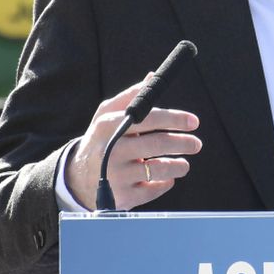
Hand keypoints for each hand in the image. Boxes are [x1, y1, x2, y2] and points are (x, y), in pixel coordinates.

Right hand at [66, 73, 201, 209]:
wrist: (77, 177)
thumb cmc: (101, 139)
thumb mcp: (106, 115)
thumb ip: (130, 97)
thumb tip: (152, 76)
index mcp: (109, 126)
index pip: (148, 118)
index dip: (174, 119)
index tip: (194, 121)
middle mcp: (111, 150)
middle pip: (157, 144)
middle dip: (183, 143)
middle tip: (196, 144)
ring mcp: (115, 175)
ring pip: (158, 169)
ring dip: (178, 166)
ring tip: (184, 164)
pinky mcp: (121, 197)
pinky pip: (152, 190)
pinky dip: (164, 183)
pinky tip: (166, 178)